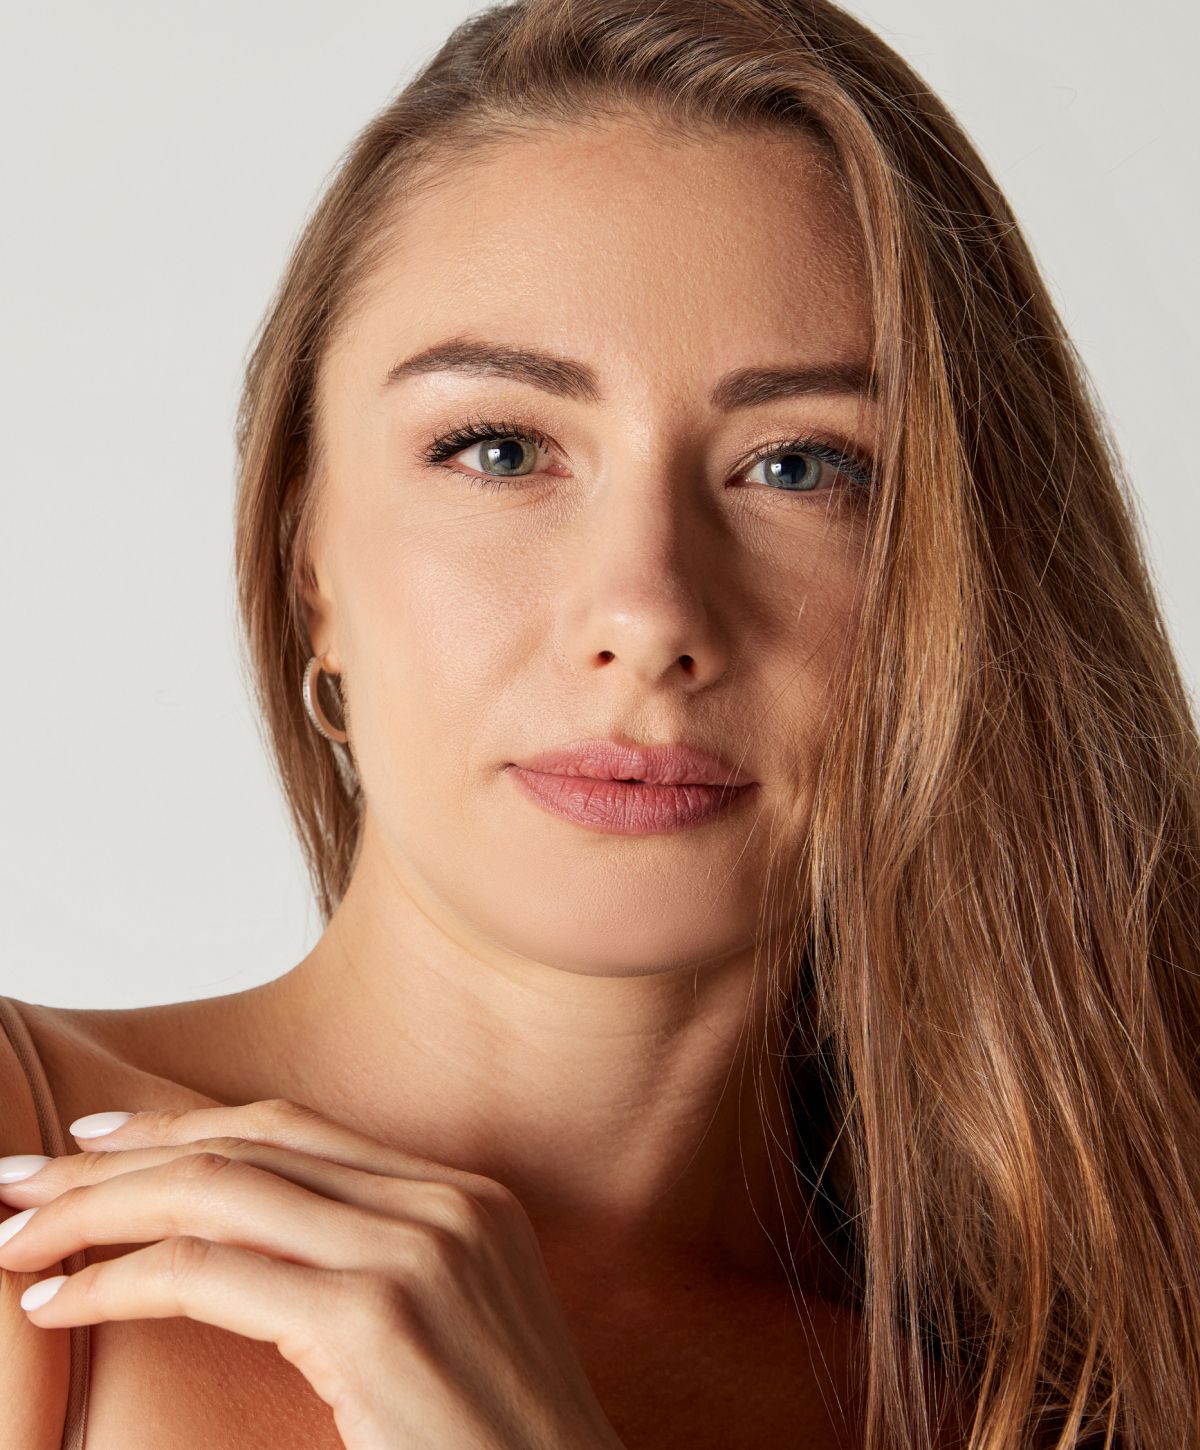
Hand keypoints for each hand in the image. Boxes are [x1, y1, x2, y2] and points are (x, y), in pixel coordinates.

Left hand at [0, 1100, 624, 1449]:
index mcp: (464, 1197)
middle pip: (247, 1144)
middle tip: (24, 1180)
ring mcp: (417, 1252)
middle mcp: (444, 1203)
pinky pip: (211, 1273)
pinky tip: (65, 1299)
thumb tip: (256, 1259)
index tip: (103, 1140)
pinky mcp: (378, 1320)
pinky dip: (120, 1279)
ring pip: (217, 1191)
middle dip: (122, 1158)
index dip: (186, 1124)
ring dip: (100, 1207)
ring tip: (19, 1235)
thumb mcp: (446, 1333)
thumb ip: (372, 1272)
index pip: (295, 1128)